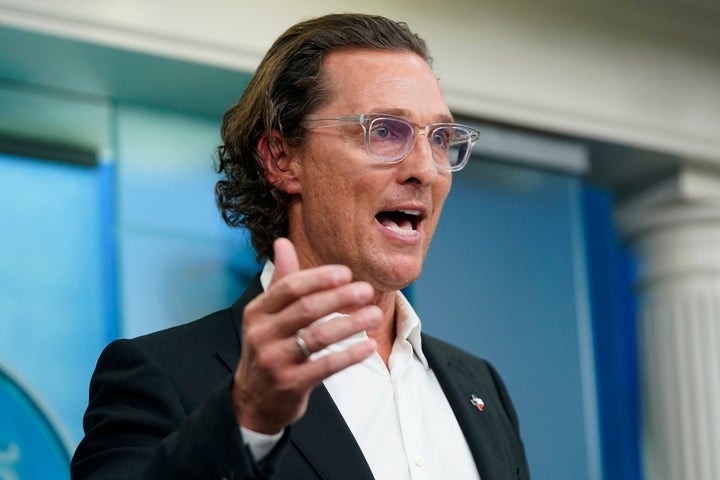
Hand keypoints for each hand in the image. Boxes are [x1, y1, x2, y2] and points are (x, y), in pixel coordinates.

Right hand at [231, 238, 380, 433]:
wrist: (254, 399)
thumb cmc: (269, 347)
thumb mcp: (268, 315)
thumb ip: (281, 280)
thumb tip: (283, 242)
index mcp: (257, 311)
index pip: (290, 287)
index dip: (319, 278)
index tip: (346, 272)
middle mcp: (261, 334)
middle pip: (306, 309)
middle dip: (340, 297)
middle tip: (367, 290)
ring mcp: (274, 360)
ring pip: (318, 337)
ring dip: (350, 324)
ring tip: (375, 315)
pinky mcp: (290, 384)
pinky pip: (325, 366)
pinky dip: (349, 355)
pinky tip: (368, 346)